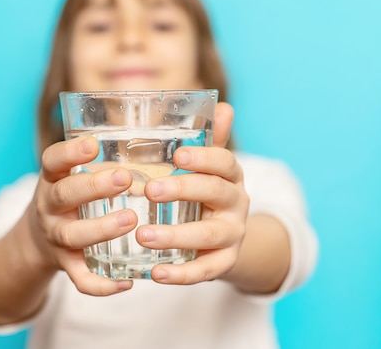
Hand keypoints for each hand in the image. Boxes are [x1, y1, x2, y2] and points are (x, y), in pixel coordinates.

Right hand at [17, 136, 138, 295]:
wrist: (36, 239)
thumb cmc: (71, 197)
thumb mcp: (75, 174)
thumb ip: (106, 163)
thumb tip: (162, 150)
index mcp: (52, 179)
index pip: (53, 160)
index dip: (70, 152)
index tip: (93, 145)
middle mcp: (49, 207)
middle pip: (64, 195)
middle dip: (94, 186)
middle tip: (125, 178)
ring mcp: (56, 237)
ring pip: (73, 235)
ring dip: (101, 228)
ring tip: (130, 220)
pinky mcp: (66, 265)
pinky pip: (80, 278)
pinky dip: (101, 285)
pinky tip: (126, 282)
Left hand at [135, 102, 249, 283]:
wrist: (224, 238)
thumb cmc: (204, 194)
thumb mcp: (207, 168)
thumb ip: (209, 140)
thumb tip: (223, 105)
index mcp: (230, 176)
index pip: (225, 162)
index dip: (205, 157)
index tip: (178, 154)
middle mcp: (236, 203)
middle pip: (216, 193)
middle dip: (184, 190)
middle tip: (150, 190)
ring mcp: (233, 234)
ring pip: (210, 234)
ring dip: (176, 235)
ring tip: (144, 235)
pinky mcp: (224, 262)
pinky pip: (206, 270)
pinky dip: (182, 274)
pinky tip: (156, 274)